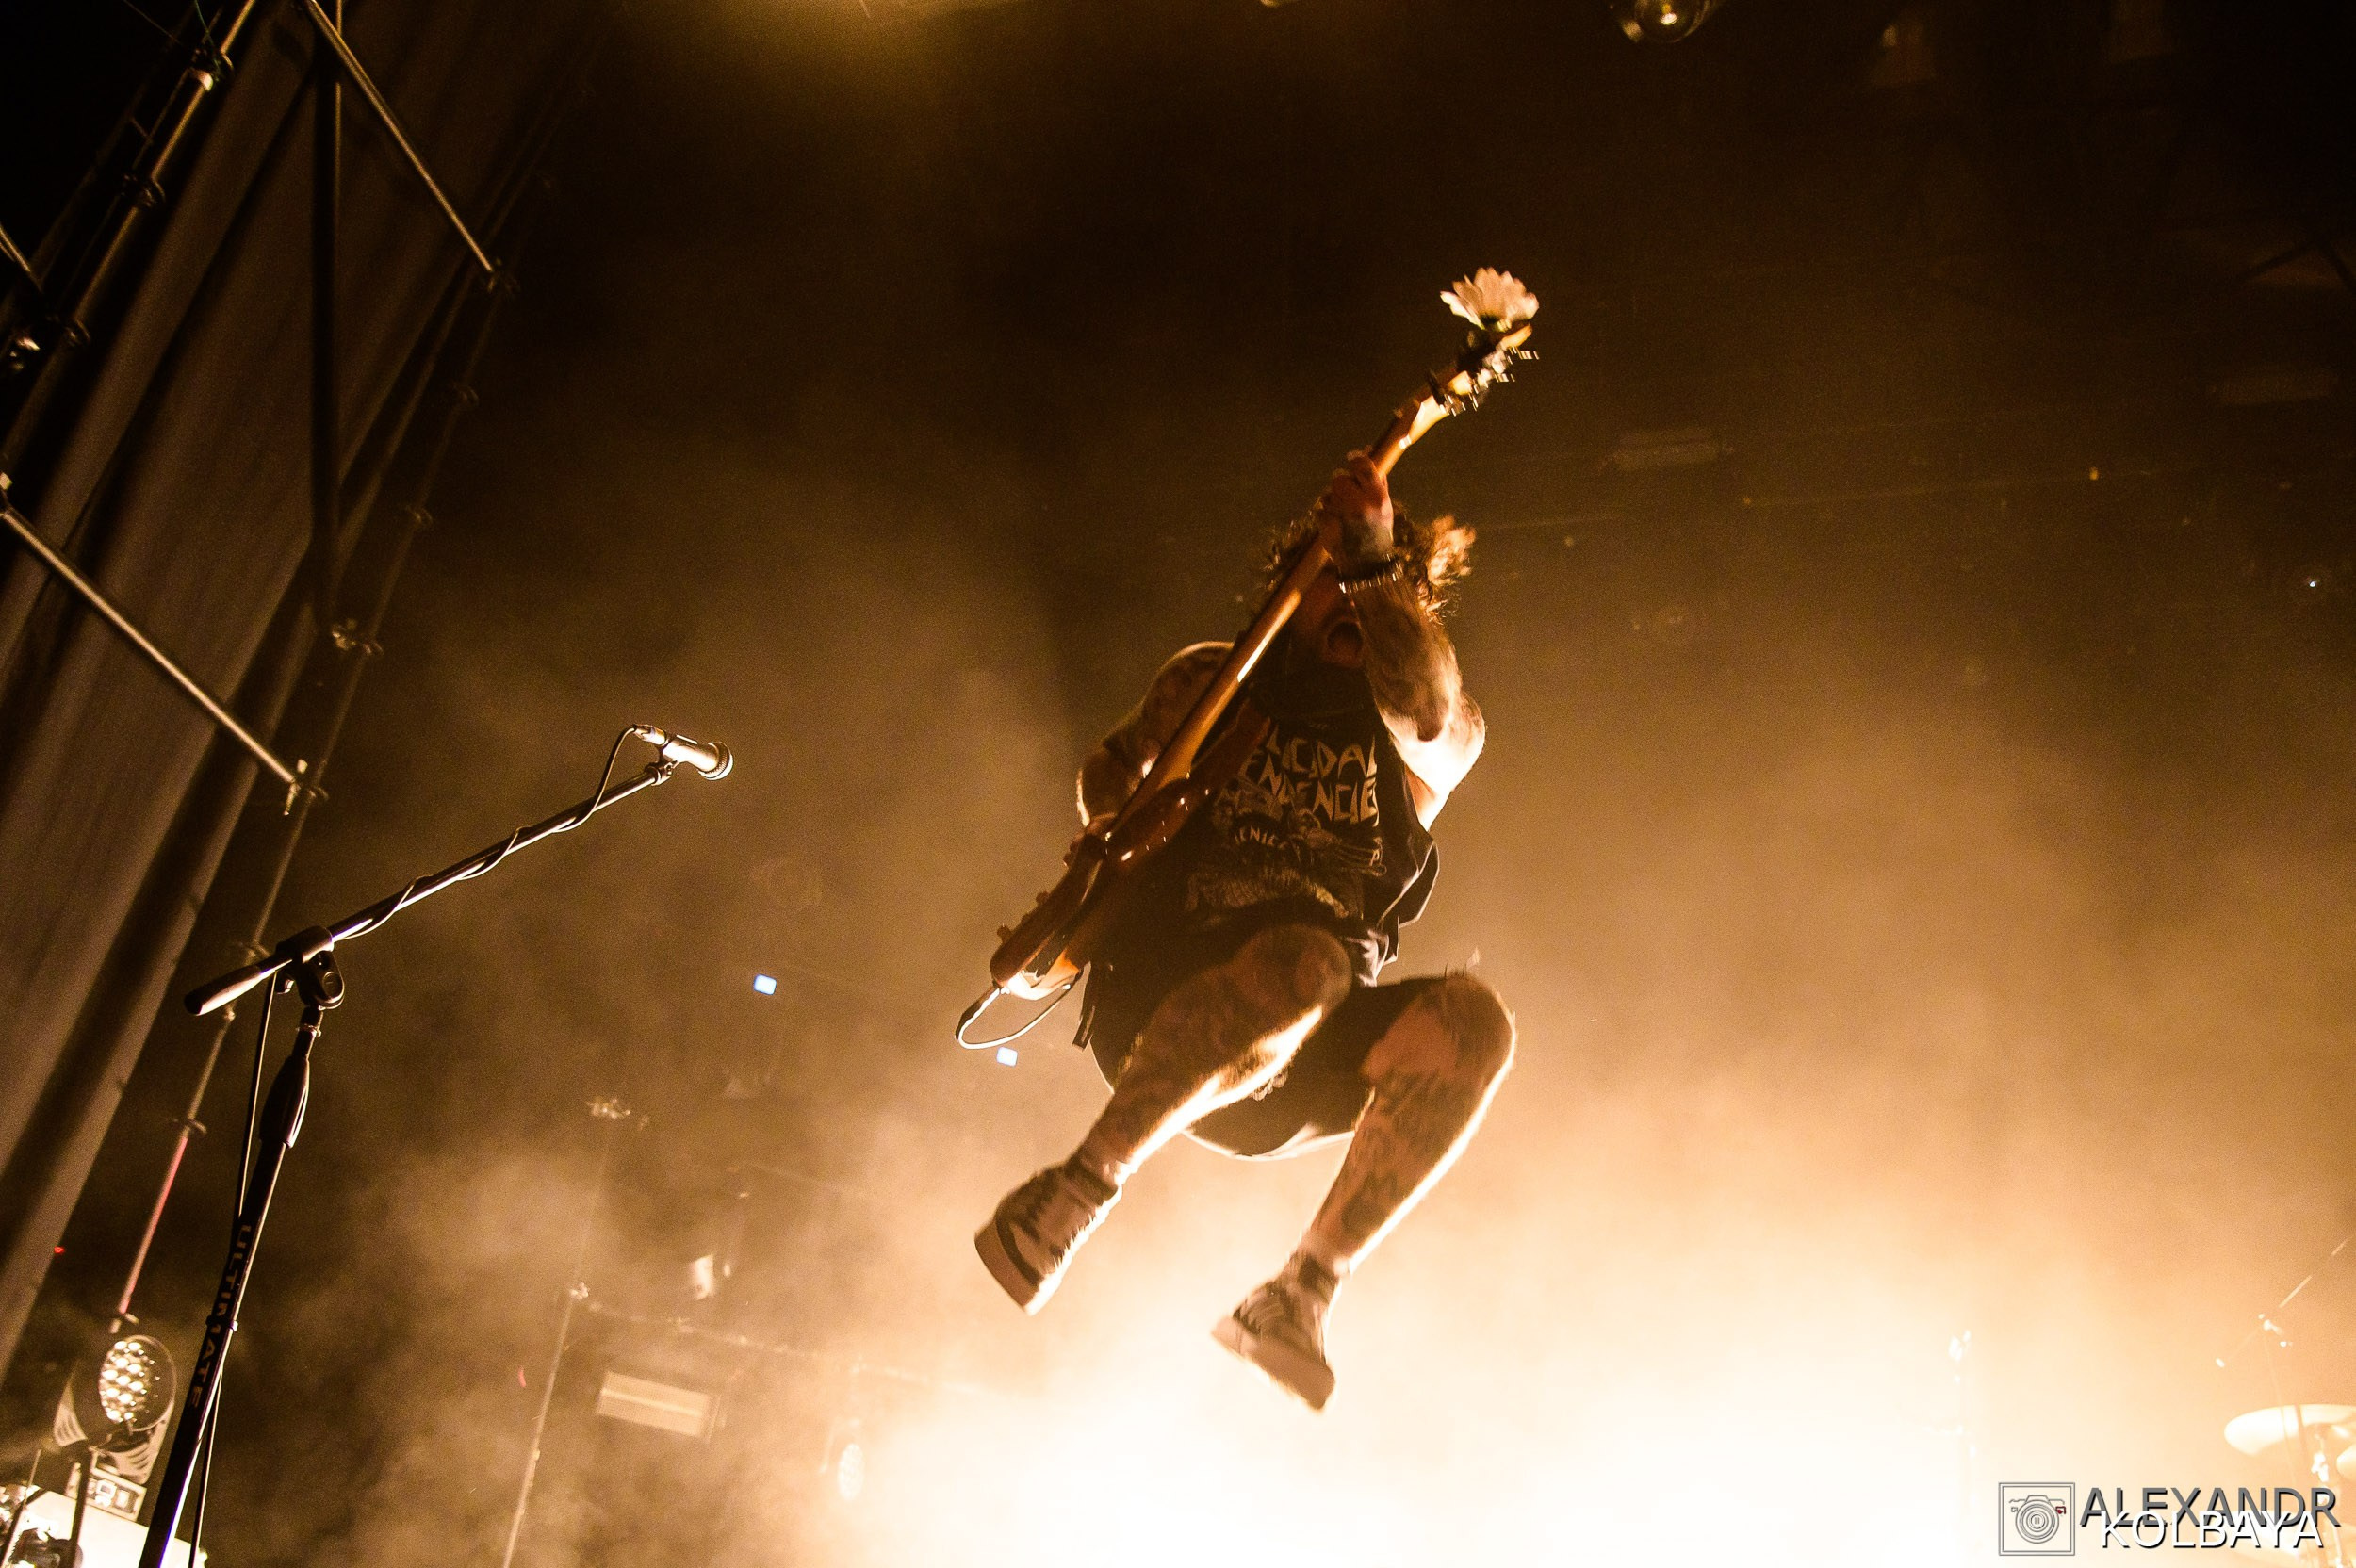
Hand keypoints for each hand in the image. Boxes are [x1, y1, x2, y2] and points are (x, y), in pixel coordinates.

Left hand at [1315, 450, 1393, 567]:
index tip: (1351, 457)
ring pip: (1328, 493)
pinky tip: (1337, 524)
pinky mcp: (1326, 523)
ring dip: (1333, 499)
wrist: (1366, 563)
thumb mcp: (1385, 506)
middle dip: (1342, 484)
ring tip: (1344, 514)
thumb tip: (1366, 452)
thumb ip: (1376, 480)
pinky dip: (1327, 513)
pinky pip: (1321, 508)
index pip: (1362, 466)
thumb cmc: (1378, 532)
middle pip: (1340, 478)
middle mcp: (1358, 503)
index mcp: (1376, 497)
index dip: (1355, 458)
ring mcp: (1340, 514)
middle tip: (1349, 495)